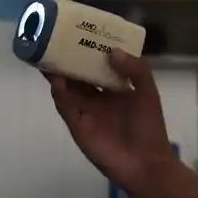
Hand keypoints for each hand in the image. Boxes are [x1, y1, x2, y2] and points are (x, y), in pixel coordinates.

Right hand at [45, 50, 174, 190]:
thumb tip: (112, 51)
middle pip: (78, 76)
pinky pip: (66, 108)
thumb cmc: (149, 126)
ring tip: (48, 56)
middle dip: (67, 61)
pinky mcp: (78, 127)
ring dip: (58, 75)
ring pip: (68, 90)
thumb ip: (135, 69)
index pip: (97, 67)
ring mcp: (86, 112)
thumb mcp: (147, 92)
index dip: (88, 52)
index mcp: (114, 89)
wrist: (146, 163)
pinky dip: (60, 95)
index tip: (80, 34)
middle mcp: (97, 99)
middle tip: (55, 41)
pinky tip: (56, 81)